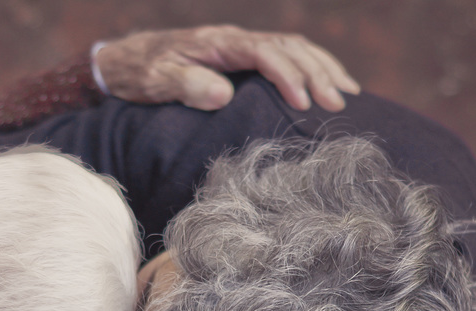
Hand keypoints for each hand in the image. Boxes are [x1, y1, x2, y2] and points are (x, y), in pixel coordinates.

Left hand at [95, 25, 359, 111]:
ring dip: (323, 68)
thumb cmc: (141, 74)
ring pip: (294, 48)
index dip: (286, 76)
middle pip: (288, 48)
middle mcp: (236, 39)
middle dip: (316, 74)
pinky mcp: (245, 56)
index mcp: (218, 43)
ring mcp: (242, 45)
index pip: (264, 53)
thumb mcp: (157, 82)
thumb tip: (224, 95)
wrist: (127, 61)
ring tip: (348, 94)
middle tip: (337, 105)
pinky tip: (331, 83)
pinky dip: (313, 67)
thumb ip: (187, 86)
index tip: (303, 103)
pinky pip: (287, 54)